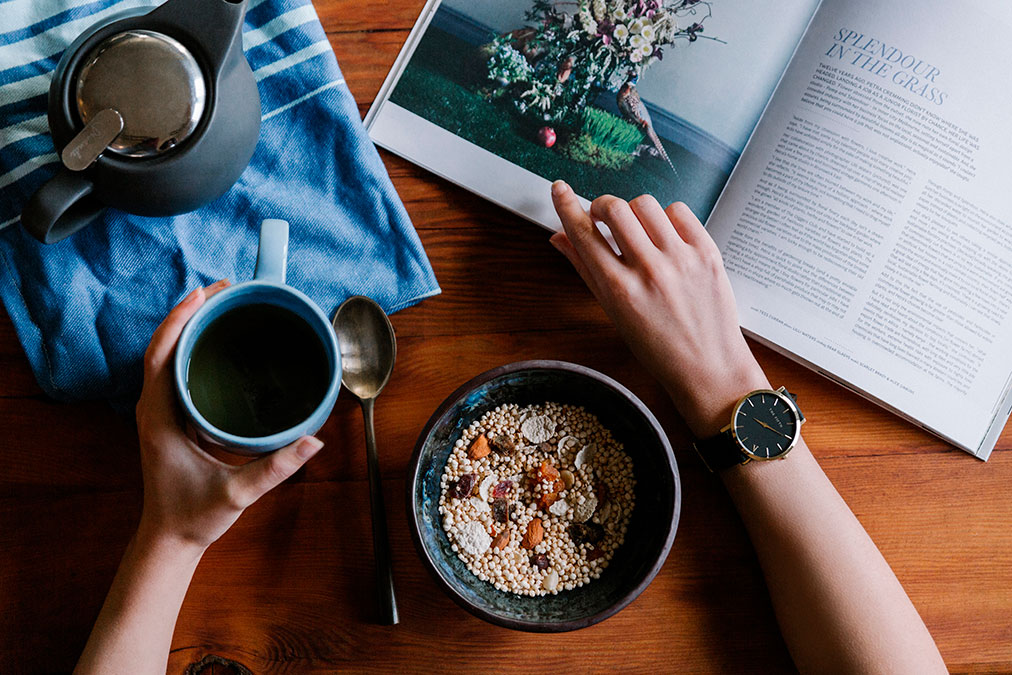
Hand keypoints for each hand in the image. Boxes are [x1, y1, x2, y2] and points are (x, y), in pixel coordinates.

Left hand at [134, 280, 323, 553]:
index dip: (180, 319)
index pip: (161, 355)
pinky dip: (193, 347)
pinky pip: (176, 370)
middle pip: (164, 345)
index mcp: (160, 417)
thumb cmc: (194, 516)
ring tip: (224, 304)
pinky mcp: (171, 418)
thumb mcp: (237, 493)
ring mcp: (160, 412)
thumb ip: (275, 468)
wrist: (169, 539)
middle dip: (191, 312)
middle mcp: (154, 408)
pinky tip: (218, 341)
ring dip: (191, 326)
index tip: (205, 293)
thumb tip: (313, 442)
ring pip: (168, 355)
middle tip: (226, 289)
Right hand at [550, 181, 768, 436]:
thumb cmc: (658, 347)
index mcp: (619, 290)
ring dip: (634, 212)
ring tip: (638, 231)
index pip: (583, 234)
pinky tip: (665, 236)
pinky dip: (666, 218)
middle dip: (602, 206)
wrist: (709, 368)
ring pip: (646, 204)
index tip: (559, 189)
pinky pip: (679, 211)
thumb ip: (585, 270)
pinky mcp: (707, 252)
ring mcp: (681, 259)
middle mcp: (649, 270)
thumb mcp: (614, 313)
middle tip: (603, 217)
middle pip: (614, 208)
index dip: (566, 205)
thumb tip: (559, 237)